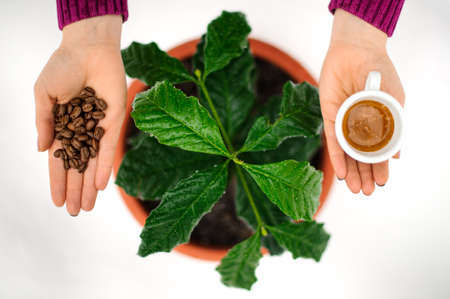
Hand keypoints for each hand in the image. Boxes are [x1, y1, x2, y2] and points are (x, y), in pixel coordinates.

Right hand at [34, 15, 125, 214]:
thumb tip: (42, 150)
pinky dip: (106, 166)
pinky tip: (102, 185)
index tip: (57, 201)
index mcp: (62, 126)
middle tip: (74, 213)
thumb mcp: (44, 95)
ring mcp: (98, 129)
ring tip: (87, 207)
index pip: (59, 160)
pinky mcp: (114, 122)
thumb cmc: (63, 67)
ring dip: (90, 186)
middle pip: (78, 167)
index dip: (57, 181)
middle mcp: (82, 131)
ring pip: (94, 163)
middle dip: (75, 190)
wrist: (88, 49)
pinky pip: (109, 148)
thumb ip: (43, 122)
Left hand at [319, 9, 404, 194]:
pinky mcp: (329, 115)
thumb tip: (395, 155)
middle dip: (364, 174)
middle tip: (366, 192)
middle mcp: (358, 125)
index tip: (381, 183)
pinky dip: (337, 155)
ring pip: (346, 152)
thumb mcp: (392, 100)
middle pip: (360, 155)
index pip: (377, 151)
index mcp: (376, 122)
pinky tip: (340, 172)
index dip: (379, 167)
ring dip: (350, 170)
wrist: (357, 49)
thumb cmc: (379, 71)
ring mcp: (343, 121)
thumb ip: (393, 126)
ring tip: (355, 188)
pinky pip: (332, 139)